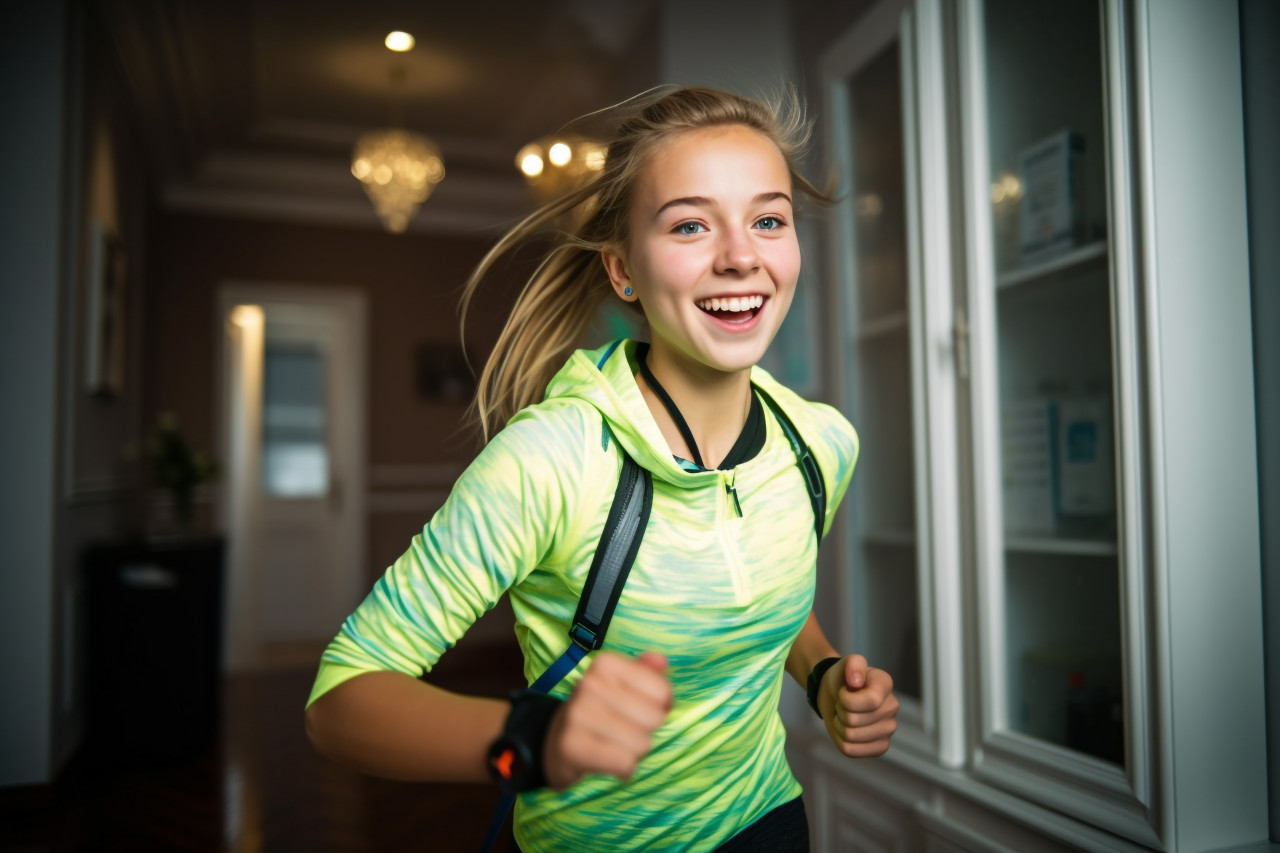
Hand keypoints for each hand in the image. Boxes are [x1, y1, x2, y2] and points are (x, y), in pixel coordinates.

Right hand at [542, 651, 671, 788]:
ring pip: (641, 743)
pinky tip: (609, 762)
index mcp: (606, 664)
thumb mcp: (622, 686)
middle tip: (624, 731)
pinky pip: (624, 763)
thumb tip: (660, 660)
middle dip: (646, 731)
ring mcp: (578, 714)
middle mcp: (589, 683)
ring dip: (634, 752)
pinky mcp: (572, 746)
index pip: (661, 691)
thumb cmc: (600, 711)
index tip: (639, 709)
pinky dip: (623, 769)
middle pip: (654, 718)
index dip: (660, 706)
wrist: (556, 741)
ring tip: (614, 745)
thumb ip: (647, 673)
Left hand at [818, 655, 897, 757]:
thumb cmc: (842, 678)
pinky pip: (852, 751)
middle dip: (840, 711)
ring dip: (839, 725)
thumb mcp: (844, 663)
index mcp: (885, 684)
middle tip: (843, 703)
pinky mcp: (880, 746)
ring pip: (850, 736)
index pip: (870, 701)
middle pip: (853, 720)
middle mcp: (892, 707)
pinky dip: (842, 741)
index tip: (844, 691)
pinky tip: (847, 729)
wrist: (836, 694)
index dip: (846, 698)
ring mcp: (888, 729)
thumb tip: (856, 681)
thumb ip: (853, 664)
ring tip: (845, 714)